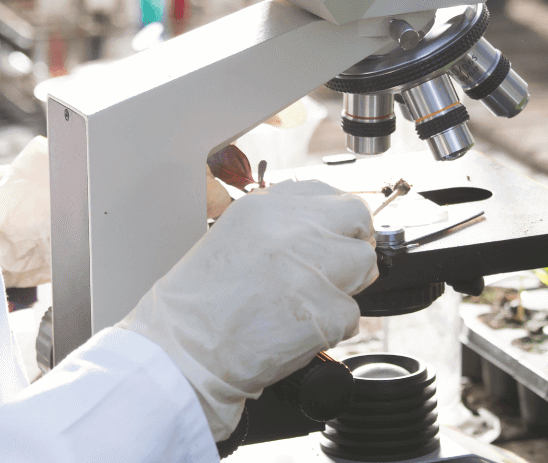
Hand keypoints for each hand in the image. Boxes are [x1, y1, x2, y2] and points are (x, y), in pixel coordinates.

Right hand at [115, 179, 378, 439]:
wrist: (182, 351)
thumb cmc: (199, 305)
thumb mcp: (234, 238)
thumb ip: (281, 226)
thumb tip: (324, 229)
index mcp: (266, 207)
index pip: (333, 196)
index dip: (338, 224)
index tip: (334, 239)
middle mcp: (292, 229)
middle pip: (359, 222)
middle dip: (353, 247)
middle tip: (333, 274)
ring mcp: (311, 268)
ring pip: (364, 266)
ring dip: (345, 288)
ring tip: (306, 305)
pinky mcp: (324, 311)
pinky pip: (352, 315)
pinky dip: (333, 328)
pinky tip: (298, 331)